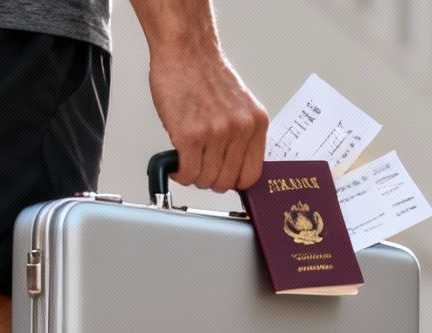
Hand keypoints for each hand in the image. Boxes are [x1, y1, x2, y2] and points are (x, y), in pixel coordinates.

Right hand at [147, 45, 267, 191]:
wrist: (186, 52)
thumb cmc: (205, 75)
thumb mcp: (239, 106)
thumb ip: (240, 135)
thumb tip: (231, 164)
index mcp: (256, 123)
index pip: (251, 174)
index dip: (233, 181)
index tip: (222, 178)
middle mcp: (240, 129)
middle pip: (226, 182)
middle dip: (210, 180)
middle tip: (199, 170)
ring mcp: (216, 133)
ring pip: (205, 180)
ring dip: (192, 176)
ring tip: (186, 163)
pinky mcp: (190, 136)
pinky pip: (187, 172)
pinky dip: (179, 173)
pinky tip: (175, 163)